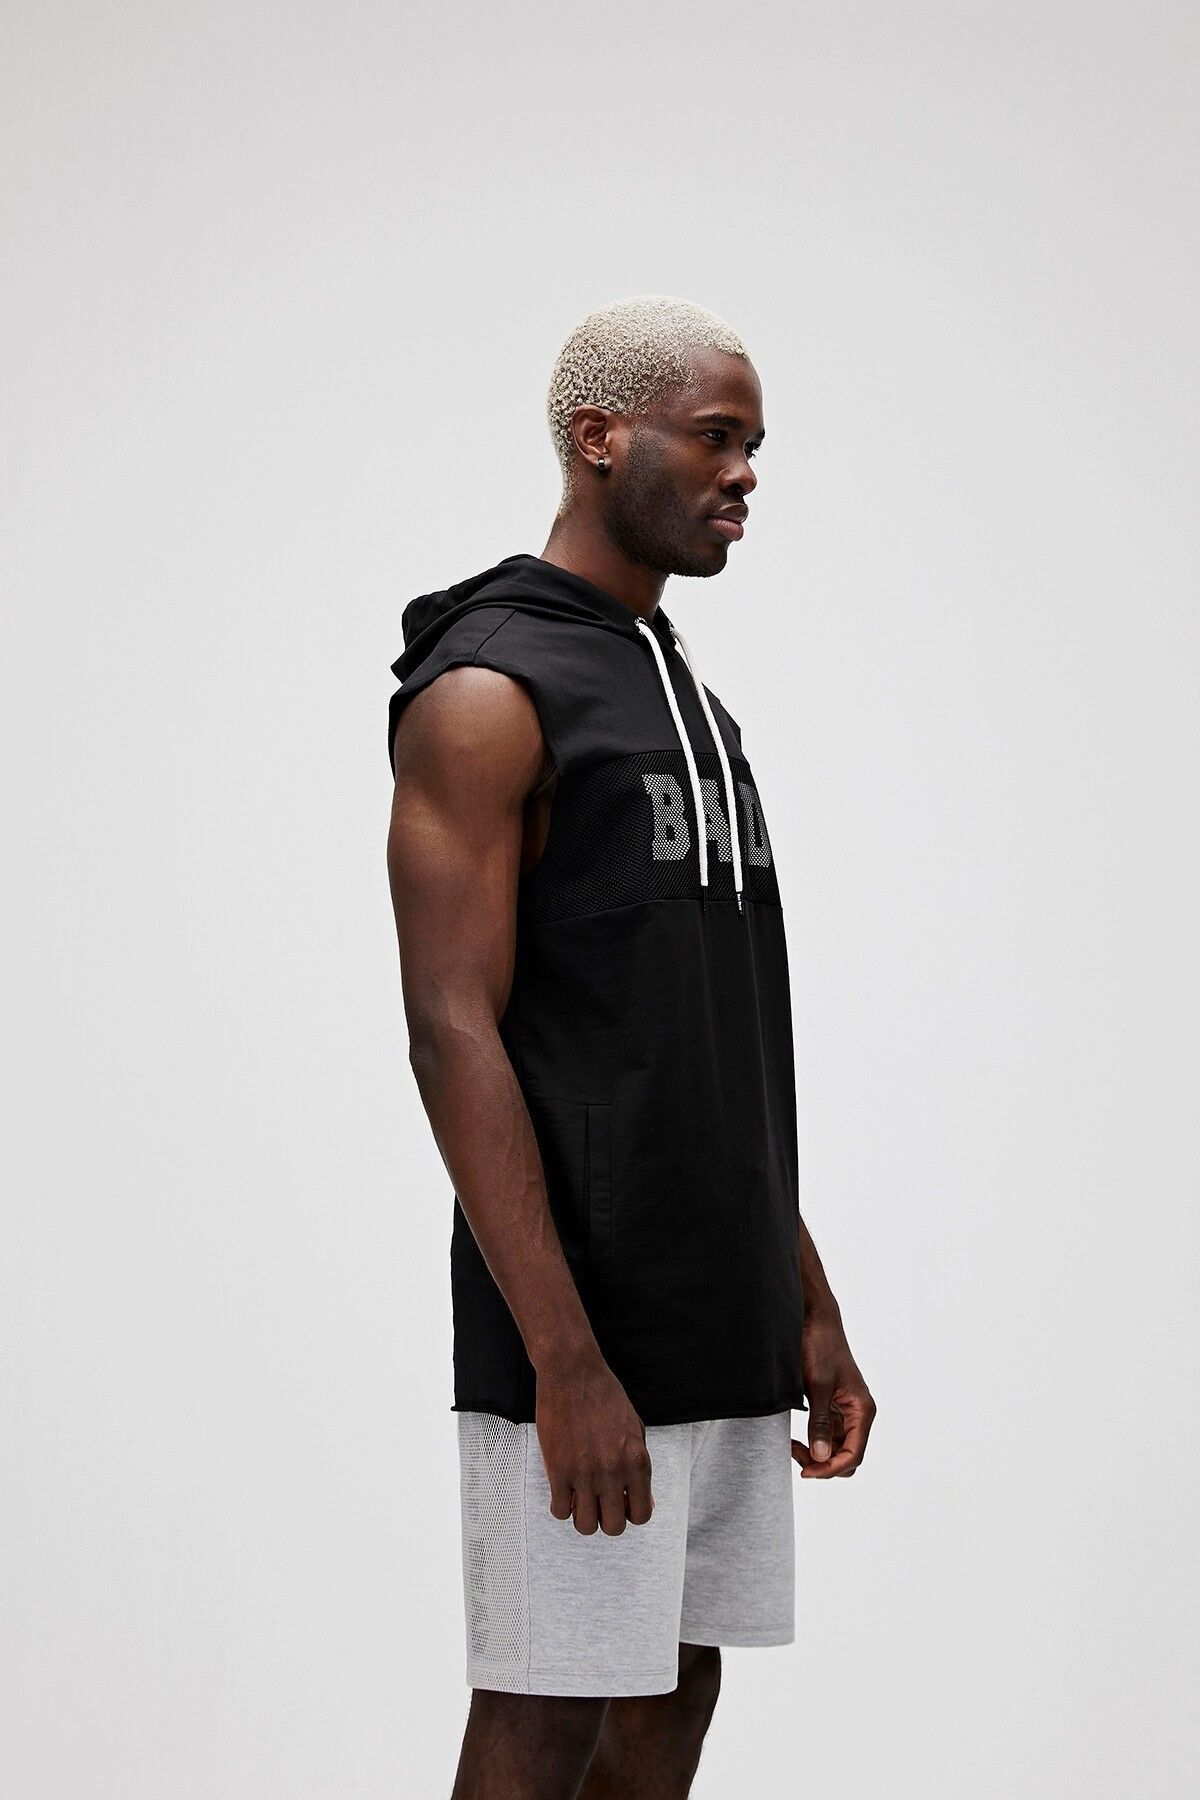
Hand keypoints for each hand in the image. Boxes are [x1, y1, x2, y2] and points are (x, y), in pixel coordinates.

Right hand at [535, 1352, 654, 1534]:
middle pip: (614, 1527)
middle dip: (608, 1519)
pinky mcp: (558, 1470)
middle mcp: (613, 1471)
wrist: (572, 1372)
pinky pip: (560, 1511)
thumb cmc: (604, 1395)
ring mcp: (584, 1473)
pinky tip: (564, 1491)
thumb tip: (643, 1500)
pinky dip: (562, 1507)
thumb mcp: (635, 1428)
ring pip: (586, 1526)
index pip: (642, 1515)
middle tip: (601, 1502)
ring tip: (582, 1500)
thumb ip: (639, 1466)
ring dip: (584, 1517)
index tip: (622, 1503)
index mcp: (637, 1460)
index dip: (632, 1513)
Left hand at [792, 1308, 875, 1478]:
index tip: (806, 1471)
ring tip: (793, 1446)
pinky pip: (826, 1434)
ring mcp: (845, 1411)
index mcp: (862, 1410)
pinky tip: (796, 1439)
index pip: (854, 1454)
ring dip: (817, 1454)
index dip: (831, 1468)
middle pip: (847, 1456)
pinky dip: (813, 1442)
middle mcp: (857, 1413)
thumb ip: (820, 1423)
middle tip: (797, 1455)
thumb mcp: (817, 1386)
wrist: (815, 1320)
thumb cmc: (820, 1347)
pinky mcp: (831, 1406)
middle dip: (824, 1463)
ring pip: (835, 1448)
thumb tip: (821, 1457)